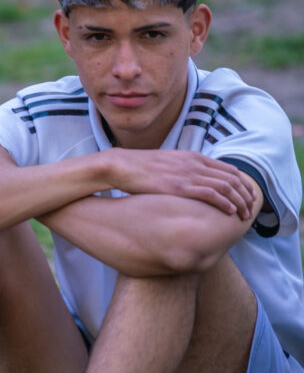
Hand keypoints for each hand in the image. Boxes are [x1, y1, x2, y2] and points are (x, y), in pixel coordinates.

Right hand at [103, 148, 255, 218]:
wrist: (120, 165)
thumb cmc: (138, 168)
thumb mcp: (165, 165)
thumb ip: (180, 171)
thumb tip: (186, 184)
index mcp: (192, 157)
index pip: (228, 169)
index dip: (242, 184)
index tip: (246, 196)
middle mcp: (194, 163)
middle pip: (232, 178)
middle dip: (246, 194)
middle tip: (251, 208)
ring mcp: (187, 174)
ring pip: (226, 187)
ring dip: (239, 202)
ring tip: (244, 215)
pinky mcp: (179, 186)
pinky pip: (211, 194)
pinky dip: (224, 204)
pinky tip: (229, 213)